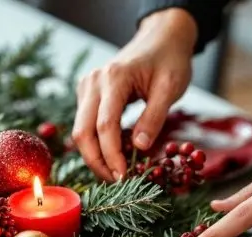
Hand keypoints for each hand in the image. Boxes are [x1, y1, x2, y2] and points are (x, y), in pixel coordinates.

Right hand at [72, 9, 196, 180]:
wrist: (160, 39)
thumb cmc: (169, 61)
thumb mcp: (170, 87)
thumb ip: (154, 117)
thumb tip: (139, 148)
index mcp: (114, 78)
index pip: (105, 126)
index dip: (112, 155)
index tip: (124, 177)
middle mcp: (93, 82)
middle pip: (83, 132)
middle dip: (98, 162)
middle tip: (117, 182)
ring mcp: (86, 87)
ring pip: (81, 131)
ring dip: (95, 155)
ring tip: (117, 172)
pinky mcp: (87, 93)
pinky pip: (86, 124)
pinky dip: (97, 143)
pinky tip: (115, 154)